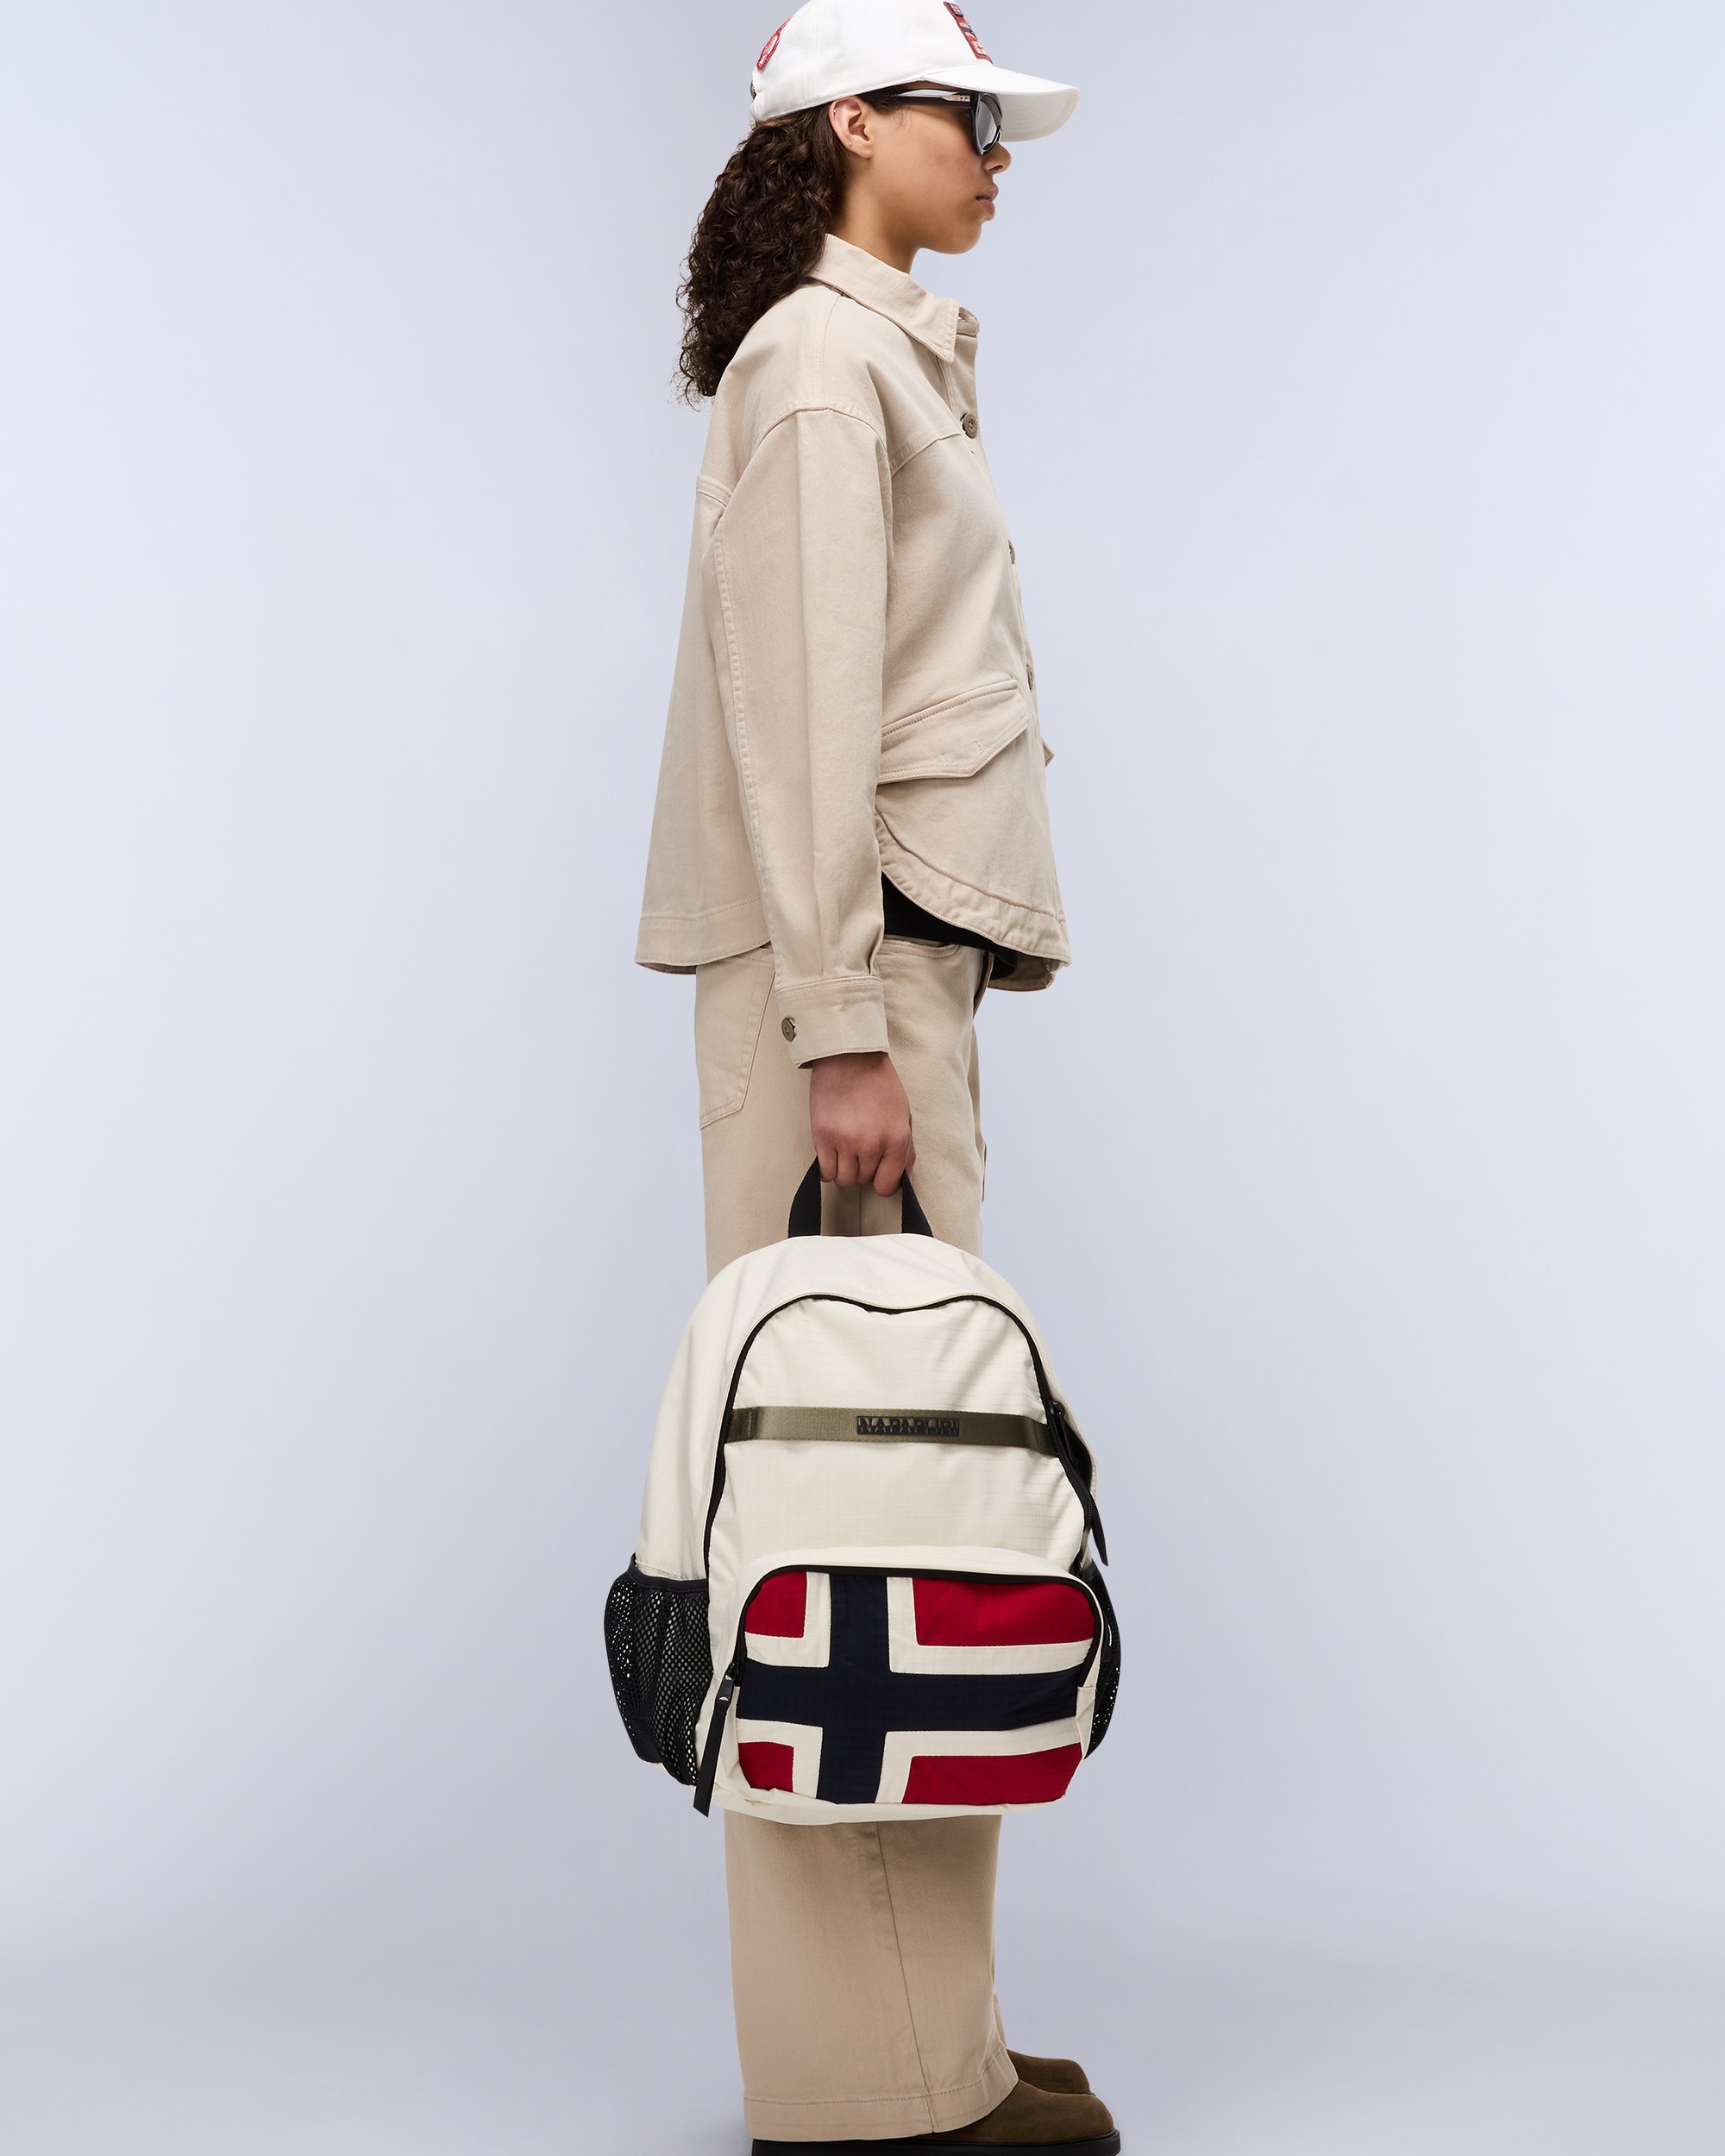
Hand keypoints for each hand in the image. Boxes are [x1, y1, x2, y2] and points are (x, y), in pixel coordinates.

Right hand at [808, 1052, 914, 1194]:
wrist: (850, 1058)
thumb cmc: (879, 1083)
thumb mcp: (903, 1114)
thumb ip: (906, 1150)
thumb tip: (904, 1179)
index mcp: (896, 1139)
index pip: (887, 1185)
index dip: (883, 1182)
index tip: (878, 1173)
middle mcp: (872, 1145)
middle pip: (864, 1180)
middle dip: (864, 1169)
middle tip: (861, 1149)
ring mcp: (845, 1142)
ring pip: (844, 1179)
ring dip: (846, 1170)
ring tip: (846, 1151)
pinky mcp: (823, 1137)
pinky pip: (826, 1171)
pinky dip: (829, 1168)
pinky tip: (832, 1154)